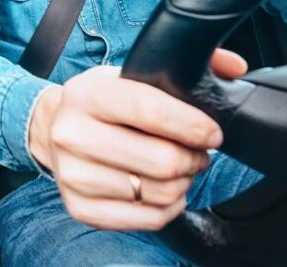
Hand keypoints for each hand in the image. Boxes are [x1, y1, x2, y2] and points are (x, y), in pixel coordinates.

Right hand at [27, 48, 242, 231]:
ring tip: (179, 169)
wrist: (51, 128)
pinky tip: (163, 190)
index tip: (213, 132)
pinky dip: (167, 208)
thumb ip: (182, 66)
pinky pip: (146, 219)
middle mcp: (71, 134)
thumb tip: (234, 67)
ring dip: (182, 183)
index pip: (150, 110)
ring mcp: (72, 175)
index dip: (194, 125)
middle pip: (161, 161)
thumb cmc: (101, 103)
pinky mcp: (80, 208)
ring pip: (158, 193)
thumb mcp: (128, 73)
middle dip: (192, 158)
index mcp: (85, 94)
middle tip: (196, 152)